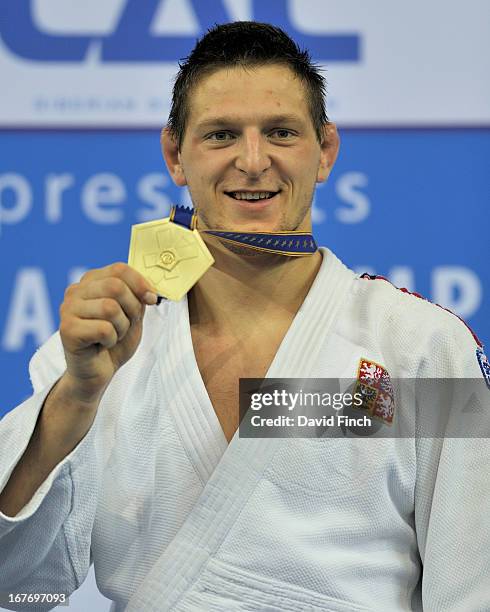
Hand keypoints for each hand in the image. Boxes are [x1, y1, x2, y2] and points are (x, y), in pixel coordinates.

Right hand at [58, 262, 156, 403]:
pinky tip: (102, 345)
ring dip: (122, 327)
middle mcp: (75, 291)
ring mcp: (68, 309)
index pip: (120, 269)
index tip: (151, 300)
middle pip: (115, 286)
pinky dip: (111, 340)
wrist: (98, 372)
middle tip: (128, 323)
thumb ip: (138, 296)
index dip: (141, 284)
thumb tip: (151, 289)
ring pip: (110, 308)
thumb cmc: (115, 341)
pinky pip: (103, 329)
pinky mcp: (67, 330)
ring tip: (114, 335)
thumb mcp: (132, 313)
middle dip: (132, 308)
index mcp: (91, 281)